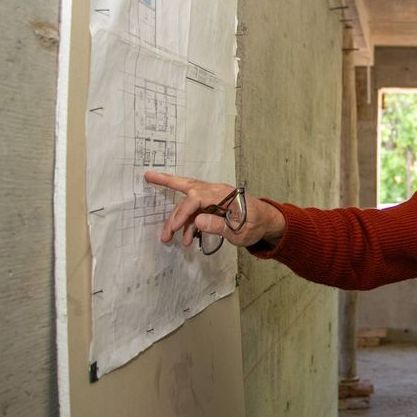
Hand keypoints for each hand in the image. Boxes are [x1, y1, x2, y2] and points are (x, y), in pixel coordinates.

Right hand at [143, 171, 279, 248]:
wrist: (269, 223)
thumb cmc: (257, 225)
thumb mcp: (241, 231)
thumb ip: (220, 226)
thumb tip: (198, 221)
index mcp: (224, 194)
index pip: (196, 198)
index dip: (183, 213)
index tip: (174, 229)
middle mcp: (217, 192)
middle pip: (188, 185)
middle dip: (167, 181)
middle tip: (148, 177)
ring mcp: (215, 198)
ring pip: (189, 202)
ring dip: (177, 219)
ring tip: (168, 238)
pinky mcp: (214, 206)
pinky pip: (196, 212)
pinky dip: (189, 224)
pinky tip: (187, 239)